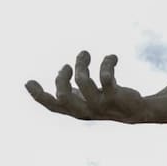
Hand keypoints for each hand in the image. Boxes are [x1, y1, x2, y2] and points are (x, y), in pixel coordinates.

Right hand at [26, 51, 151, 122]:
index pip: (53, 106)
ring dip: (82, 64)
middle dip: (62, 78)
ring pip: (83, 82)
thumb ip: (71, 90)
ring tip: (85, 54)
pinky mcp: (115, 97)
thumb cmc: (107, 101)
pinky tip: (113, 57)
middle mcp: (86, 110)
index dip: (39, 95)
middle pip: (64, 97)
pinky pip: (106, 77)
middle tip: (67, 66)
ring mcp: (101, 105)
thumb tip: (58, 74)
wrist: (138, 111)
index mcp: (76, 110)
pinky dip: (107, 63)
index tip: (28, 81)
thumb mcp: (87, 97)